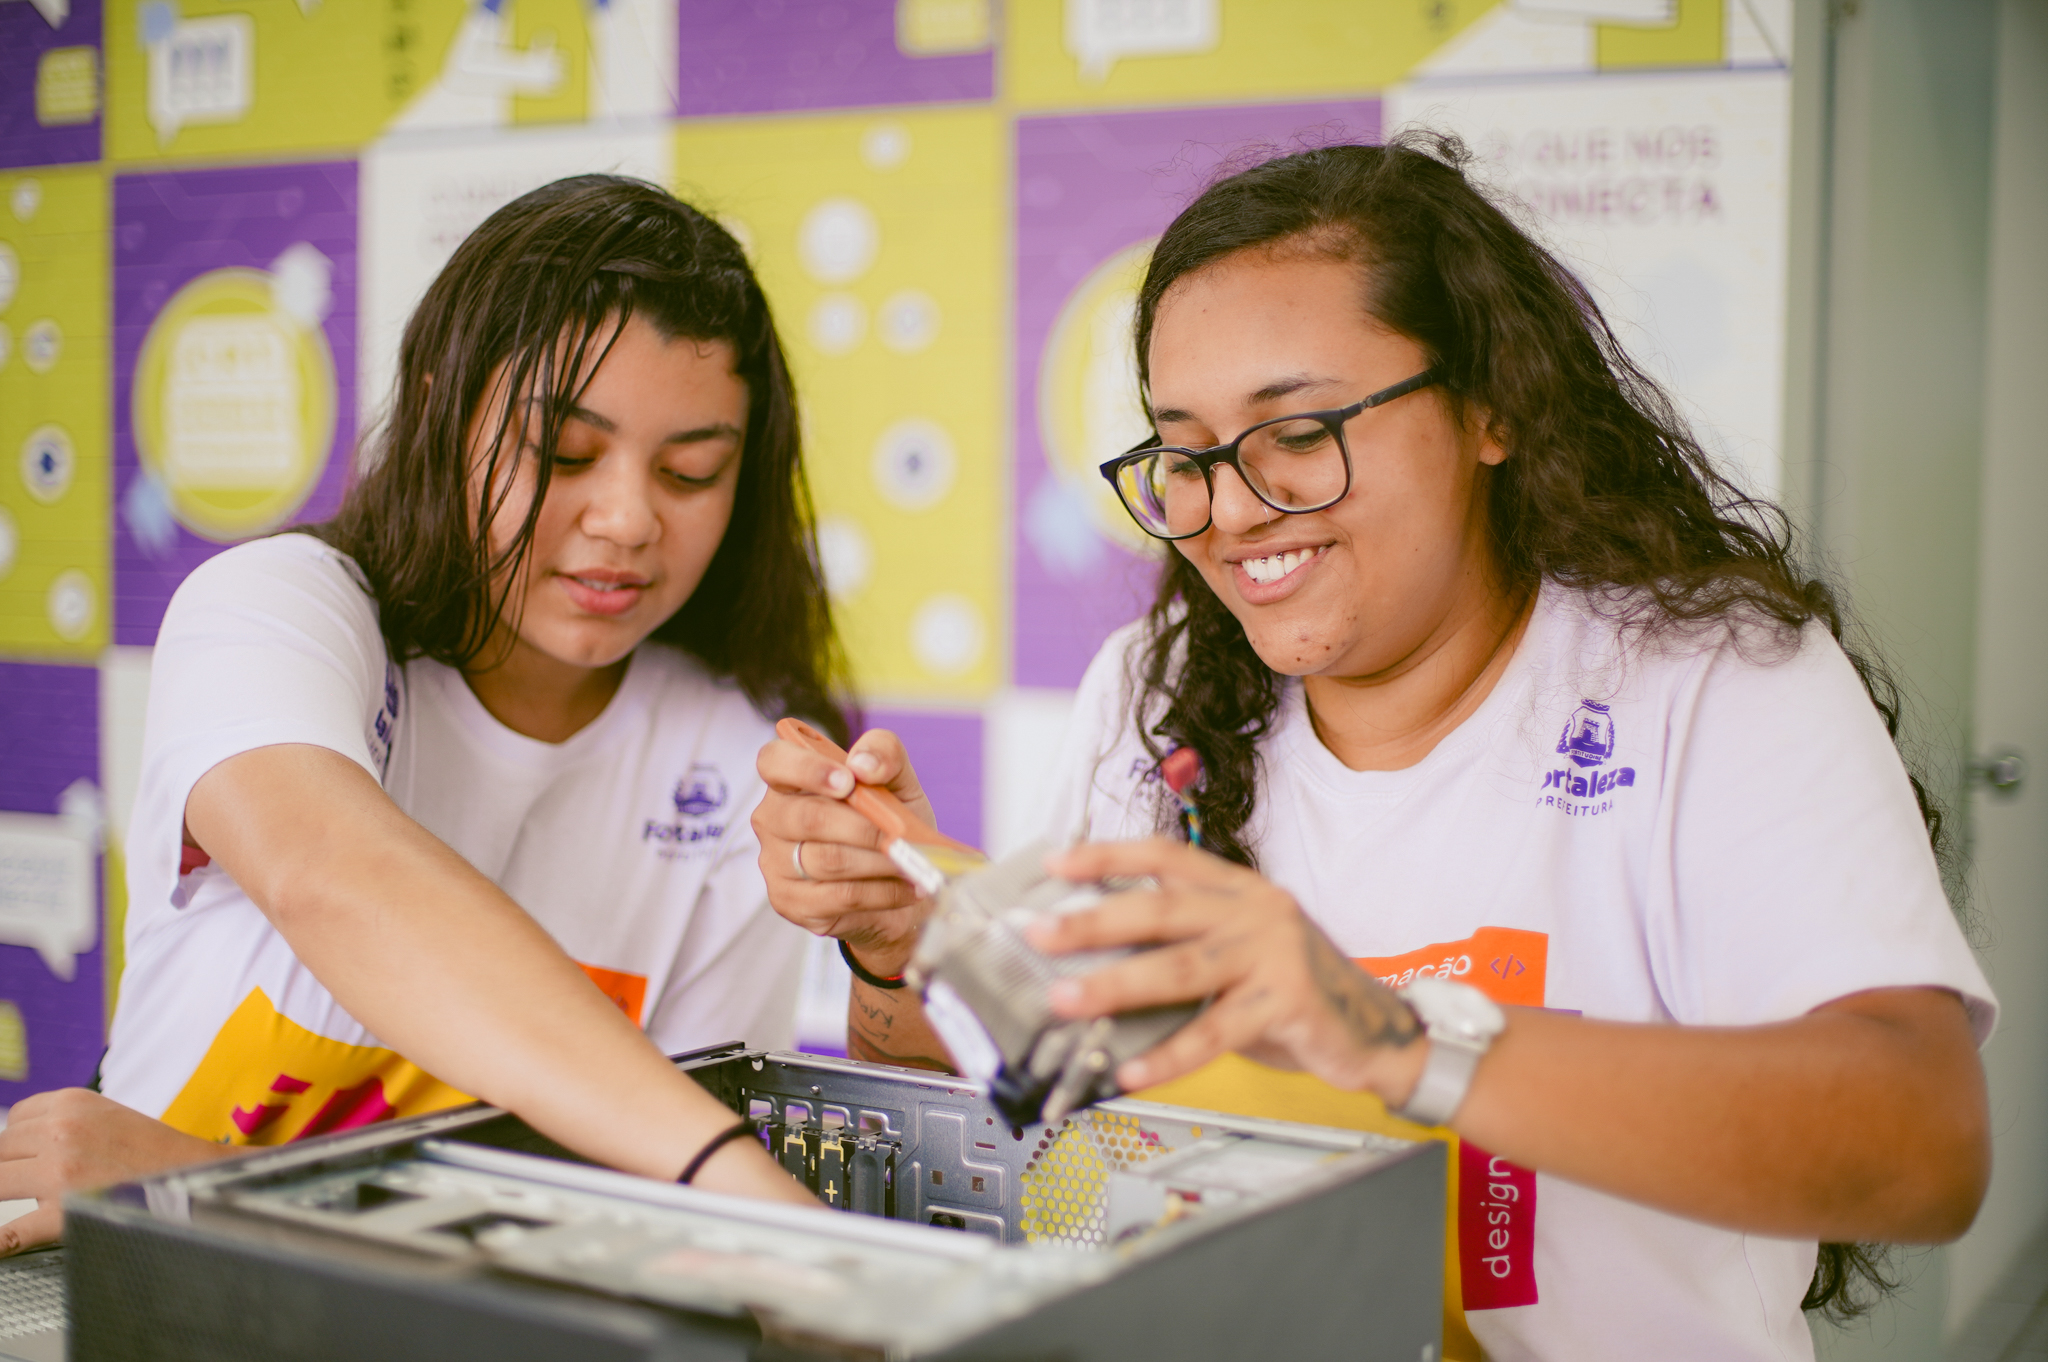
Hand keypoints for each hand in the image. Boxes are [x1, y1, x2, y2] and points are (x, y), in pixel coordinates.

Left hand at [0, 1089, 233, 1252]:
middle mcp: (61, 1130)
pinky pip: (12, 1230)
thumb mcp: (107, 1114)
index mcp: (72, 1102)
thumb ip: (64, 1121)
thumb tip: (22, 1144)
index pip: (16, 1118)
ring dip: (12, 1191)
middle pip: (2, 1149)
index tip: (30, 1154)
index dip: (22, 1140)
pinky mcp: (62, 1212)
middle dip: (14, 1166)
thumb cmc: (155, 1150)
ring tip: (42, 1196)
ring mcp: (58, 1171)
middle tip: (38, 1179)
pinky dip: (0, 1240)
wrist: (193, 1174)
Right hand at [753, 728, 934, 974]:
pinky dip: (884, 891)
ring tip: (910, 861)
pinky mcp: (792, 903)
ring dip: (881, 861)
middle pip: (809, 818)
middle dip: (865, 826)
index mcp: (790, 780)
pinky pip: (841, 896)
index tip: (848, 781)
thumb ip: (885, 754)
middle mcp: (774, 820)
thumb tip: (863, 764)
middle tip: (901, 834)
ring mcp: (776, 864)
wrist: (902, 879)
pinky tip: (906, 887)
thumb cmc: (890, 823)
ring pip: (829, 860)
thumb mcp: (899, 780)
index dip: (807, 769)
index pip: (774, 761)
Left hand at [1032, 839, 1427, 1099]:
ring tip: (1065, 1001)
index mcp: (1238, 889)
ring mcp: (1272, 954)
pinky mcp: (1286, 1002)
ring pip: (1179, 968)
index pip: (1166, 856)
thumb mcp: (1238, 955)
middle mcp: (1255, 911)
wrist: (1373, 1031)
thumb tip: (1095, 967)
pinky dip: (1167, 1056)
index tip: (1056, 862)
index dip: (1109, 856)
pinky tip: (1131, 1071)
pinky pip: (1213, 1032)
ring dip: (1114, 986)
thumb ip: (1184, 950)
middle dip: (1092, 921)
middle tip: (1039, 934)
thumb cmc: (1292, 992)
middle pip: (1160, 909)